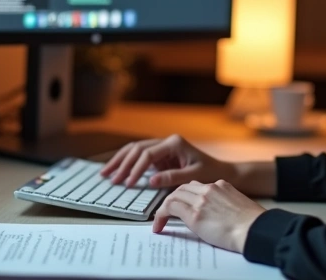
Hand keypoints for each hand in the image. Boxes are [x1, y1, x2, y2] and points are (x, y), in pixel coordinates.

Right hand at [100, 134, 235, 187]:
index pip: (148, 155)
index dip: (136, 169)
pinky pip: (139, 157)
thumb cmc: (210, 173)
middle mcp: (166, 141)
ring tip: (105, 174)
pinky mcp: (160, 155)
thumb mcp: (193, 176)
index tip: (128, 183)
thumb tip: (150, 181)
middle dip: (122, 164)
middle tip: (110, 179)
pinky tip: (116, 171)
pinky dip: (127, 163)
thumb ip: (172, 178)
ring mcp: (162, 147)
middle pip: (137, 149)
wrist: (219, 171)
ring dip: (120, 161)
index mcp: (174, 143)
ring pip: (135, 150)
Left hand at [151, 180, 265, 252]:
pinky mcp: (194, 214)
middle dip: (173, 199)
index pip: (197, 186)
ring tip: (160, 220)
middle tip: (167, 212)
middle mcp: (210, 188)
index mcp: (222, 185)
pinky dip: (160, 215)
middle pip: (183, 188)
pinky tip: (158, 225)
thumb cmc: (252, 224)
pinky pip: (169, 208)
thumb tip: (214, 215)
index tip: (183, 204)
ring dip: (165, 207)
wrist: (255, 230)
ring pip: (174, 195)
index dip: (187, 195)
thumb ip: (224, 204)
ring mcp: (201, 200)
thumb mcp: (238, 206)